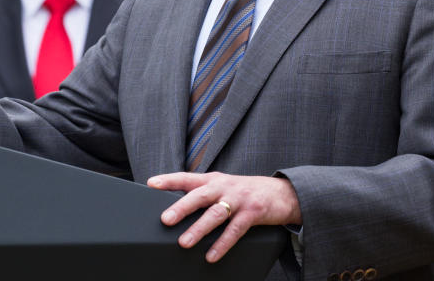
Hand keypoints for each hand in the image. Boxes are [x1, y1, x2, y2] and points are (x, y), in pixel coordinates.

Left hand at [147, 171, 300, 262]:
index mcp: (213, 180)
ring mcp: (238, 199)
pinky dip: (222, 244)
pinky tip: (211, 255)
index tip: (151, 183)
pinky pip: (234, 230)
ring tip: (184, 242)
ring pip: (215, 214)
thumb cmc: (245, 191)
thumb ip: (203, 193)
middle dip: (181, 207)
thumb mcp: (223, 186)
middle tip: (165, 219)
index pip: (187, 178)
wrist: (282, 193)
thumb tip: (177, 207)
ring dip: (199, 229)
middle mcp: (223, 187)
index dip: (169, 180)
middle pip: (198, 196)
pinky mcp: (252, 213)